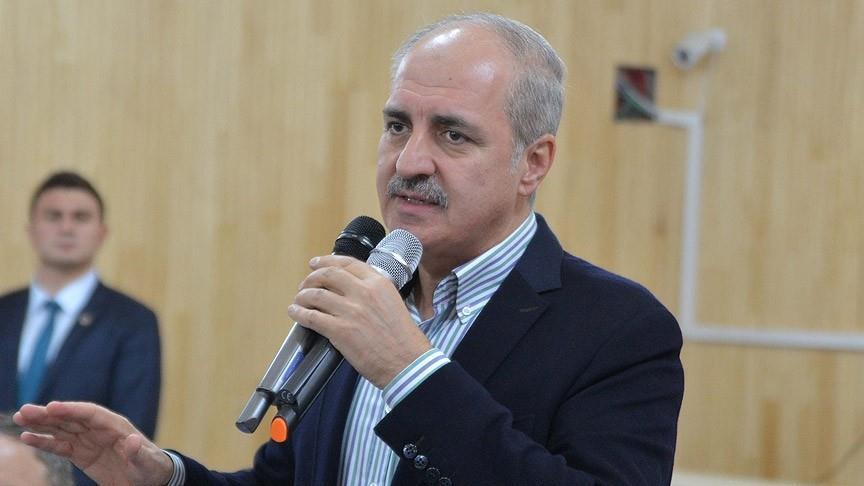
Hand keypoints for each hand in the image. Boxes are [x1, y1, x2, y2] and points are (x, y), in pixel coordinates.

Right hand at [13, 402, 173, 485]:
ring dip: (41, 424)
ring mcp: (89, 440)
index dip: (72, 410)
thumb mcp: (146, 462)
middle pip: (71, 418)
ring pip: (62, 429)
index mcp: (116, 426)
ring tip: (20, 418)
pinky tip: (28, 437)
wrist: (149, 479)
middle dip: (49, 414)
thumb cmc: (151, 467)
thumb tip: (132, 440)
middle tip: (26, 410)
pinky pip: (60, 446)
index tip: (52, 407)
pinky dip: (44, 442)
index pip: (91, 414)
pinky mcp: (82, 454)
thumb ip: (138, 452)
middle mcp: (99, 429)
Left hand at [288, 254, 430, 387]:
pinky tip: (295, 313)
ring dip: (302, 296)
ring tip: (298, 301)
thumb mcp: (393, 303)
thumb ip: (374, 293)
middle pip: (328, 275)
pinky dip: (299, 313)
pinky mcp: (340, 330)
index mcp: (379, 283)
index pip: (347, 264)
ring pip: (316, 294)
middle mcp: (363, 292)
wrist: (407, 362)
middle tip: (305, 285)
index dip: (327, 261)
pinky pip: (312, 317)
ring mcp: (350, 311)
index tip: (316, 263)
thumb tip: (352, 291)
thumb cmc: (404, 338)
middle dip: (311, 278)